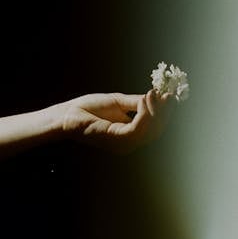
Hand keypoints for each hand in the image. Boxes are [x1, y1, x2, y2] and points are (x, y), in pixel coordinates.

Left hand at [60, 90, 174, 152]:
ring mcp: (124, 144)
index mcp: (130, 136)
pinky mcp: (117, 140)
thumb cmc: (88, 109)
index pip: (155, 128)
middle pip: (157, 131)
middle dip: (164, 112)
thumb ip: (137, 103)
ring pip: (150, 130)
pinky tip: (144, 100)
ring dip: (155, 111)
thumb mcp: (119, 102)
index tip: (170, 97)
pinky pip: (138, 128)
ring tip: (152, 94)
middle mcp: (130, 143)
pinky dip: (145, 114)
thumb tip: (156, 98)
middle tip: (166, 95)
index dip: (165, 113)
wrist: (66, 115)